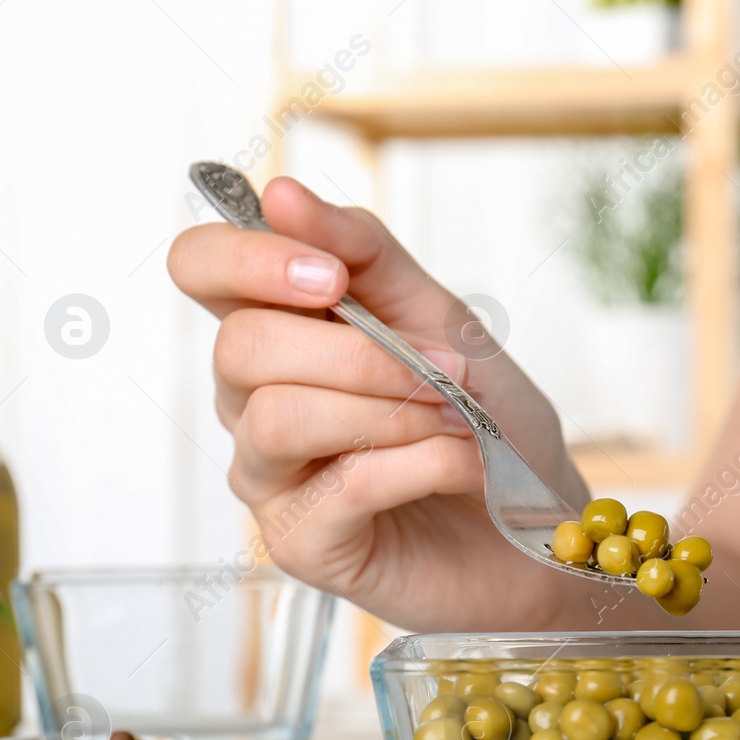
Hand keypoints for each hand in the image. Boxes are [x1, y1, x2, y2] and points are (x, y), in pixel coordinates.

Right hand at [168, 177, 588, 629]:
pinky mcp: (301, 544)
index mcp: (279, 332)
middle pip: (240, 348)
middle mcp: (253, 404)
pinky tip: (464, 468)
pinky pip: (340, 486)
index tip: (333, 277)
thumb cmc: (488, 426)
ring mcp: (270, 479)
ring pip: (279, 417)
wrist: (539, 529)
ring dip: (391, 409)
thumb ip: (365, 254)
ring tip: (459, 423)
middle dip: (360, 354)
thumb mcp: (442, 318)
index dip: (247, 260)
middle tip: (447, 372)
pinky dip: (420, 464)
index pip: (200, 269)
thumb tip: (280, 194)